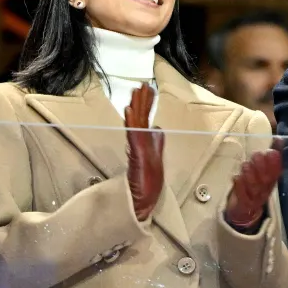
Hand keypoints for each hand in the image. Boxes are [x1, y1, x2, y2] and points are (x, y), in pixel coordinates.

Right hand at [124, 83, 163, 221]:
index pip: (145, 118)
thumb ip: (156, 141)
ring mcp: (138, 149)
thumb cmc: (147, 184)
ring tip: (136, 92)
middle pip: (140, 117)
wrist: (141, 202)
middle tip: (142, 85)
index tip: (148, 89)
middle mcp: (140, 143)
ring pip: (137, 123)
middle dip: (141, 101)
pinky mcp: (137, 156)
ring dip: (136, 106)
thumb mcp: (155, 158)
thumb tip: (158, 128)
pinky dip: (131, 123)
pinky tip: (129, 112)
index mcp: (145, 142)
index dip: (146, 103)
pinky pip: (134, 136)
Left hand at [224, 140, 282, 230]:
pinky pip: (242, 196)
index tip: (273, 151)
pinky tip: (236, 177)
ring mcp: (254, 198)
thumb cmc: (255, 185)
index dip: (276, 162)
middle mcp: (265, 190)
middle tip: (257, 155)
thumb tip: (279, 138)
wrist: (246, 211)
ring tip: (246, 165)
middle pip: (266, 180)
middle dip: (262, 167)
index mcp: (271, 181)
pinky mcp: (243, 204)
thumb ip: (272, 154)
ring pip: (254, 187)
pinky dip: (239, 186)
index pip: (277, 172)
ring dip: (250, 175)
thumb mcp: (264, 171)